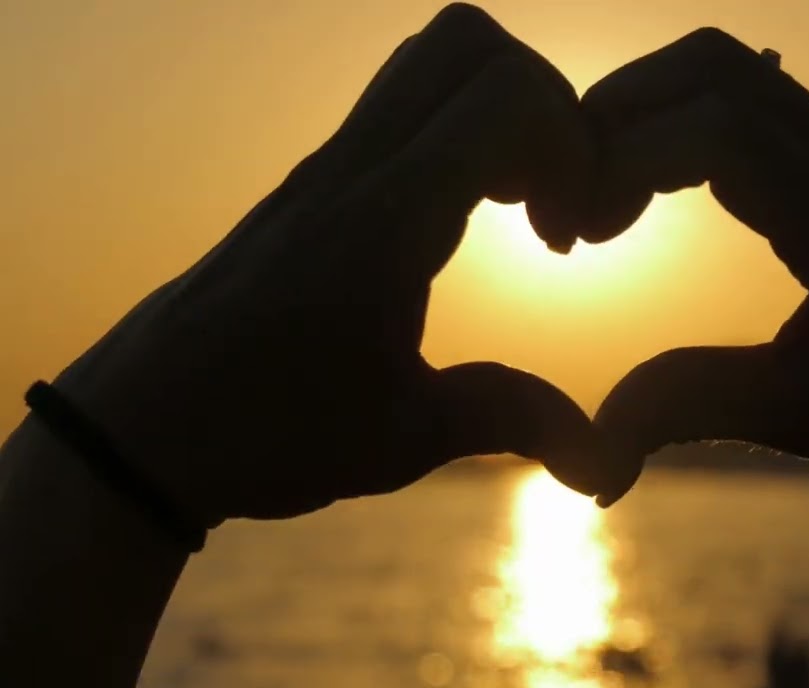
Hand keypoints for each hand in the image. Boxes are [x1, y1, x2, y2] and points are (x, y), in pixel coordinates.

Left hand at [49, 4, 606, 527]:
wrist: (140, 430)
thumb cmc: (264, 437)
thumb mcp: (404, 441)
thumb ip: (515, 421)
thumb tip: (608, 463)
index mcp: (384, 222)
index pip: (506, 98)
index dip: (573, 150)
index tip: (567, 241)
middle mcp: (352, 170)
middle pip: (468, 41)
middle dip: (543, 104)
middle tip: (551, 199)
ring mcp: (326, 166)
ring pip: (430, 58)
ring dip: (497, 109)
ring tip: (515, 205)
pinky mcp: (313, 182)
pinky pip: (400, 103)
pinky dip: (457, 131)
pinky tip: (461, 221)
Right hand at [583, 28, 808, 504]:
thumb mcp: (808, 413)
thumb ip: (697, 408)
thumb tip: (595, 445)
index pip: (709, 129)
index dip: (620, 163)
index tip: (579, 237)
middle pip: (704, 68)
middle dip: (613, 119)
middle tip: (572, 206)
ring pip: (722, 65)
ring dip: (643, 110)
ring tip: (603, 192)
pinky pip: (744, 88)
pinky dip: (680, 116)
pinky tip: (658, 185)